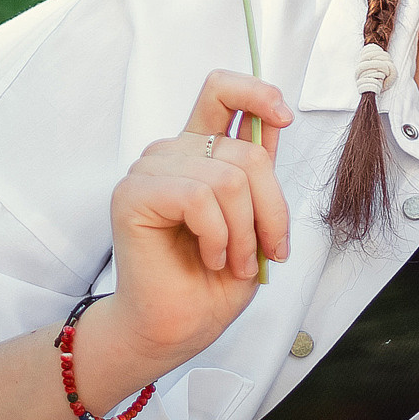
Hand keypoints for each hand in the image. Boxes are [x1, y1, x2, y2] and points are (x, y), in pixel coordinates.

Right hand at [101, 69, 293, 372]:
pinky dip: (217, 235)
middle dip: (271, 209)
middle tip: (267, 253)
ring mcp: (150, 170)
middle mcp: (173, 153)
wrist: (175, 328)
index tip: (284, 117)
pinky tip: (210, 257)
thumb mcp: (255, 221)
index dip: (256, 91)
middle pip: (245, 150)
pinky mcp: (134, 194)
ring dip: (243, 232)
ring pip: (227, 177)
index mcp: (200, 151)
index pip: (221, 91)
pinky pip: (198, 197)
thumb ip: (258, 171)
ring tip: (234, 262)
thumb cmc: (211, 282)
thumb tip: (275, 120)